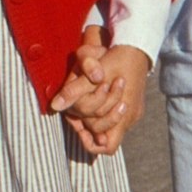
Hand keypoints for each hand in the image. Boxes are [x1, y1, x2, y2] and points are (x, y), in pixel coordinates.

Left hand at [51, 27, 149, 155]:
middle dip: (90, 126)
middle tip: (76, 114)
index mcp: (125, 112)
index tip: (78, 127)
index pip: (107, 146)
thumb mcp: (93, 72)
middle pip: (106, 136)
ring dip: (96, 118)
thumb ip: (75, 90)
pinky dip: (104, 111)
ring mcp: (134, 111)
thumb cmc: (115, 58)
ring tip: (84, 102)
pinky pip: (117, 117)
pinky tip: (94, 97)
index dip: (91, 142)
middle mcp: (131, 116)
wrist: (136, 45)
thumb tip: (55, 106)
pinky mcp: (134, 104)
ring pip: (111, 126)